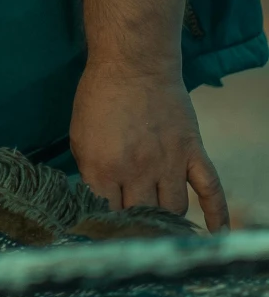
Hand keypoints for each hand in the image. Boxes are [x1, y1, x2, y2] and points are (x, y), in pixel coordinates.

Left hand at [70, 62, 227, 228]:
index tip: (107, 228)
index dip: (106, 224)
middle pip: (141, 217)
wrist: (133, 63)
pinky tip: (217, 233)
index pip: (107, 214)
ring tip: (160, 221)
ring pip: (173, 210)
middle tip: (134, 227)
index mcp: (103, 168)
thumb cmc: (99, 97)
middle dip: (135, 225)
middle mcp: (138, 171)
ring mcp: (169, 163)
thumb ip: (90, 173)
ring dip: (165, 217)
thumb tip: (99, 201)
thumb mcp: (79, 137)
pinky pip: (210, 190)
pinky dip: (216, 214)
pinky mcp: (192, 153)